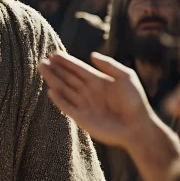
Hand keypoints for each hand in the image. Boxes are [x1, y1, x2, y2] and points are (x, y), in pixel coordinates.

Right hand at [38, 52, 154, 148]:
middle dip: (55, 70)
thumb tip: (91, 55)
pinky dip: (59, 100)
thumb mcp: (126, 77)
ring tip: (42, 70)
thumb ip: (109, 65)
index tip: (54, 54)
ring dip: (53, 81)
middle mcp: (88, 92)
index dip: (66, 62)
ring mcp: (84, 105)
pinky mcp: (82, 118)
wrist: (138, 126)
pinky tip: (50, 90)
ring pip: (64, 90)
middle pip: (68, 78)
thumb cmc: (135, 101)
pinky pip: (67, 107)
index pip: (78, 69)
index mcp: (98, 81)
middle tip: (42, 61)